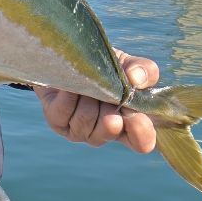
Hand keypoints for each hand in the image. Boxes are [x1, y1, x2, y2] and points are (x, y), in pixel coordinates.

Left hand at [34, 50, 159, 152]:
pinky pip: (63, 111)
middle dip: (109, 107)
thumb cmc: (106, 68)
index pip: (141, 142)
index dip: (141, 133)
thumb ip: (144, 70)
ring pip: (86, 119)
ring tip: (89, 82)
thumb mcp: (128, 66)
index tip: (138, 116)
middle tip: (108, 90)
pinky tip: (71, 86)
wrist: (70, 59)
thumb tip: (136, 79)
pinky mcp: (57, 122)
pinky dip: (68, 95)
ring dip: (89, 95)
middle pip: (110, 129)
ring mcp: (79, 131)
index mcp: (128, 124)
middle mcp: (104, 133)